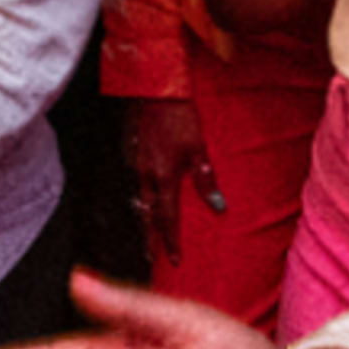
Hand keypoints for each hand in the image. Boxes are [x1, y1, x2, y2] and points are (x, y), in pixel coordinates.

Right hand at [121, 98, 222, 269]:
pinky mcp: (131, 151)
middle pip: (146, 212)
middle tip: (152, 257)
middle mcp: (144, 173)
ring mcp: (134, 161)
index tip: (175, 260)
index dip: (171, 240)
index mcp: (162, 175)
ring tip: (147, 235)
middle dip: (149, 237)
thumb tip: (217, 208)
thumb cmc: (179, 117)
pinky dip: (140, 197)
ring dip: (143, 218)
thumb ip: (205, 179)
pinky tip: (143, 200)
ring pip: (138, 198)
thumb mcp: (198, 147)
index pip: (166, 217)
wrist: (153, 88)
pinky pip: (135, 182)